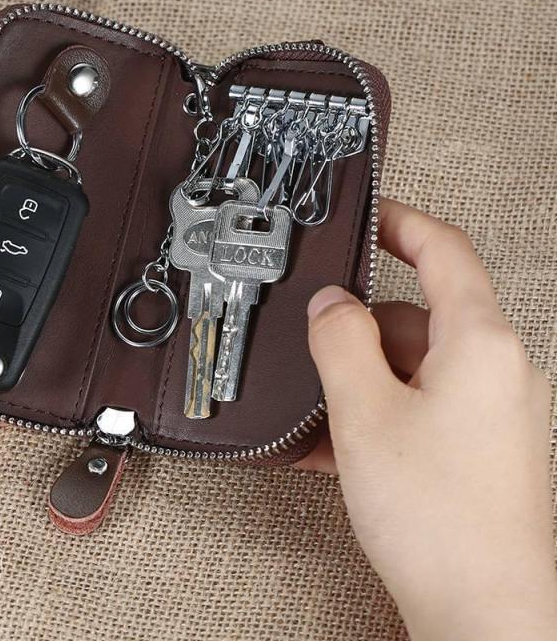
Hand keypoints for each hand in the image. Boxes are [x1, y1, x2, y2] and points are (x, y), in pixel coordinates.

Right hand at [302, 198, 555, 639]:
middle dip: (360, 329)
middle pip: (418, 317)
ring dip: (362, 381)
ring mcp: (492, 412)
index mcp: (480, 343)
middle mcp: (498, 370)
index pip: (444, 250)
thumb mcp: (364, 411)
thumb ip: (340, 341)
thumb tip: (329, 304)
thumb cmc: (441, 520)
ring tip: (319, 416)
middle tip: (316, 346)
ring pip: (413, 368)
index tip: (371, 215)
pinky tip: (336, 447)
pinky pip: (421, 408)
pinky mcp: (480, 448)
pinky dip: (379, 414)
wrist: (487, 615)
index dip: (402, 223)